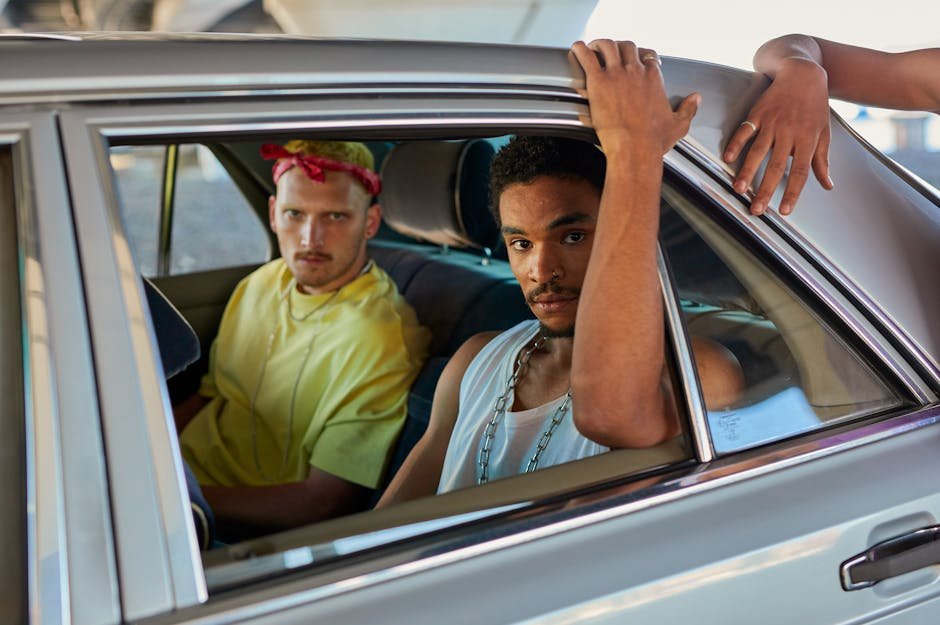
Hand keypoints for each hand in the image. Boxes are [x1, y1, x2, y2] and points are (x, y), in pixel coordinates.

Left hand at [570, 40, 699, 157]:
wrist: (635, 150)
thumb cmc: (653, 142)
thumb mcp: (679, 125)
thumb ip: (689, 109)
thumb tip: (696, 98)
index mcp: (654, 79)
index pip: (647, 56)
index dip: (639, 56)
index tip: (633, 61)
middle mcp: (637, 72)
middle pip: (627, 47)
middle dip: (619, 47)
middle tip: (611, 53)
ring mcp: (617, 75)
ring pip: (609, 46)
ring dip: (600, 44)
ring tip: (593, 48)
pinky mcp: (599, 82)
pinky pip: (588, 57)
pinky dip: (581, 50)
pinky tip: (577, 49)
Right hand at [723, 58, 833, 214]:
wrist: (803, 73)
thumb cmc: (815, 106)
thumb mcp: (824, 132)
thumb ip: (822, 161)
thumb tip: (828, 185)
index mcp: (807, 140)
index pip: (800, 172)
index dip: (792, 193)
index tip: (784, 211)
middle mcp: (789, 133)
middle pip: (776, 166)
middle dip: (766, 190)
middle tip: (756, 210)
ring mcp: (772, 122)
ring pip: (758, 151)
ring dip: (747, 171)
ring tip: (739, 189)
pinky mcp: (758, 113)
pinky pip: (745, 131)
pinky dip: (735, 144)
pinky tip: (727, 158)